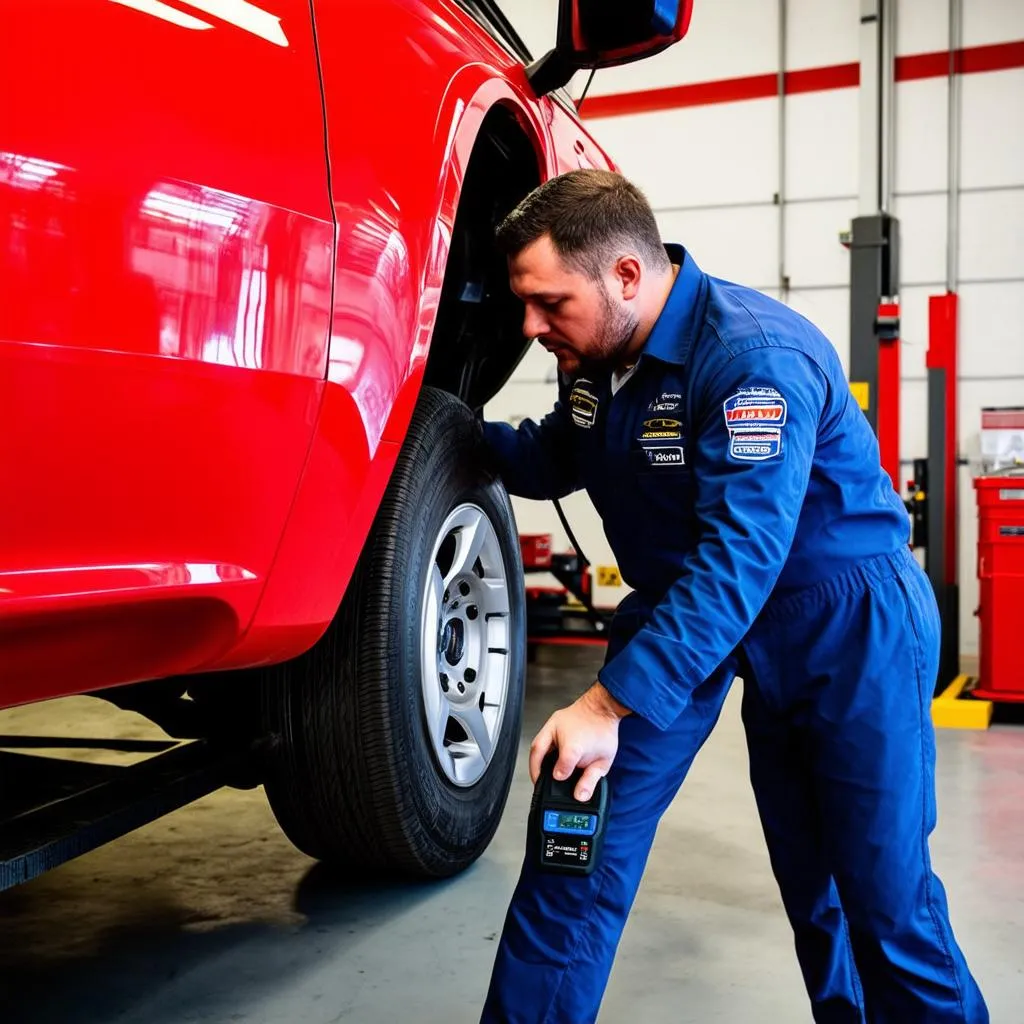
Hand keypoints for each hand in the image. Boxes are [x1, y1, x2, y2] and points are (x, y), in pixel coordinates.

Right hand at [529, 683, 630, 801]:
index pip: (565, 759)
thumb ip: (591, 779)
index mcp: (575, 741)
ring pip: (537, 745)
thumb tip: (580, 795)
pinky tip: (545, 762)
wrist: (603, 708)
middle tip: (537, 783)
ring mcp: (554, 724)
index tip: (560, 780)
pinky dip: (540, 753)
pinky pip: (540, 739)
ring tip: (539, 775)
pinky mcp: (552, 722)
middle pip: (539, 750)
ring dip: (535, 761)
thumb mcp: (603, 760)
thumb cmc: (603, 730)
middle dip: (535, 770)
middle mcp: (560, 730)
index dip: (561, 773)